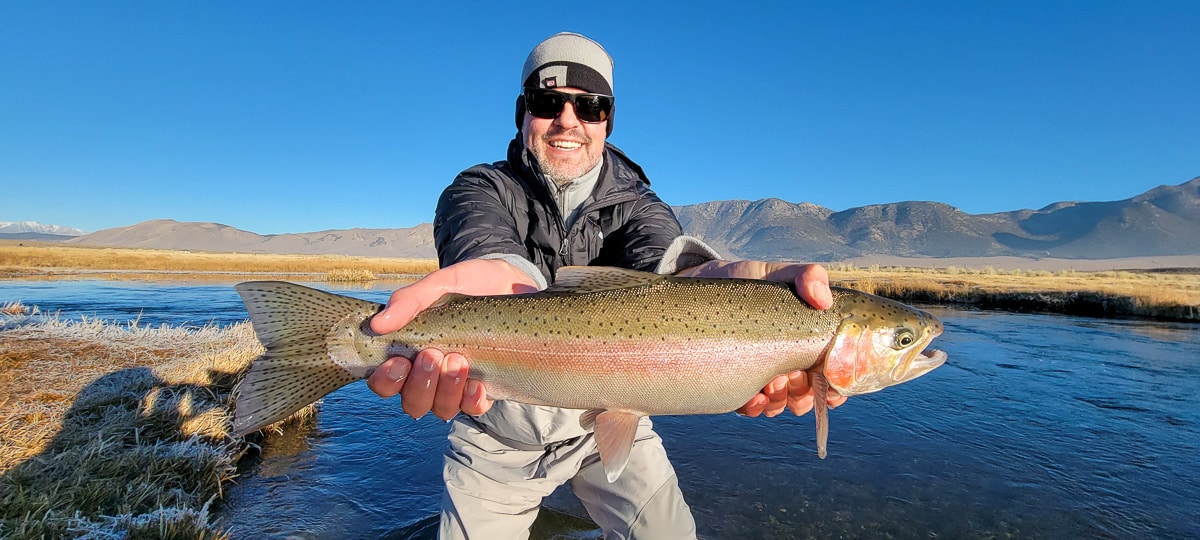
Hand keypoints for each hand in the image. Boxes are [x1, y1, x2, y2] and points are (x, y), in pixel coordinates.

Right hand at [365, 258, 539, 419]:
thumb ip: (409, 301)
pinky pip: (474, 409)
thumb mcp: (440, 284)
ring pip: (441, 409)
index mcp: (410, 352)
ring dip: (446, 390)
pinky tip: (477, 383)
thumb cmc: (470, 284)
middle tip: (433, 354)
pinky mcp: (486, 388)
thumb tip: (377, 324)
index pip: (384, 382)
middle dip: (419, 384)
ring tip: (459, 359)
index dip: (386, 380)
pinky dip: (472, 400)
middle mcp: (430, 375)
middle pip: (412, 403)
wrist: (512, 283)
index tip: (399, 360)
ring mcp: (457, 385)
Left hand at [677, 260, 846, 416]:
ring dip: (781, 400)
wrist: (695, 283)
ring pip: (781, 404)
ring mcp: (758, 372)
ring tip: (771, 383)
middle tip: (794, 380)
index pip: (830, 370)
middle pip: (808, 392)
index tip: (835, 391)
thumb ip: (806, 276)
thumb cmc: (742, 281)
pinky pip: (750, 407)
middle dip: (806, 394)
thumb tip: (823, 299)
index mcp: (801, 339)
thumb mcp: (774, 274)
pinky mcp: (732, 381)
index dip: (838, 385)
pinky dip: (757, 406)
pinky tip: (753, 396)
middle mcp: (783, 359)